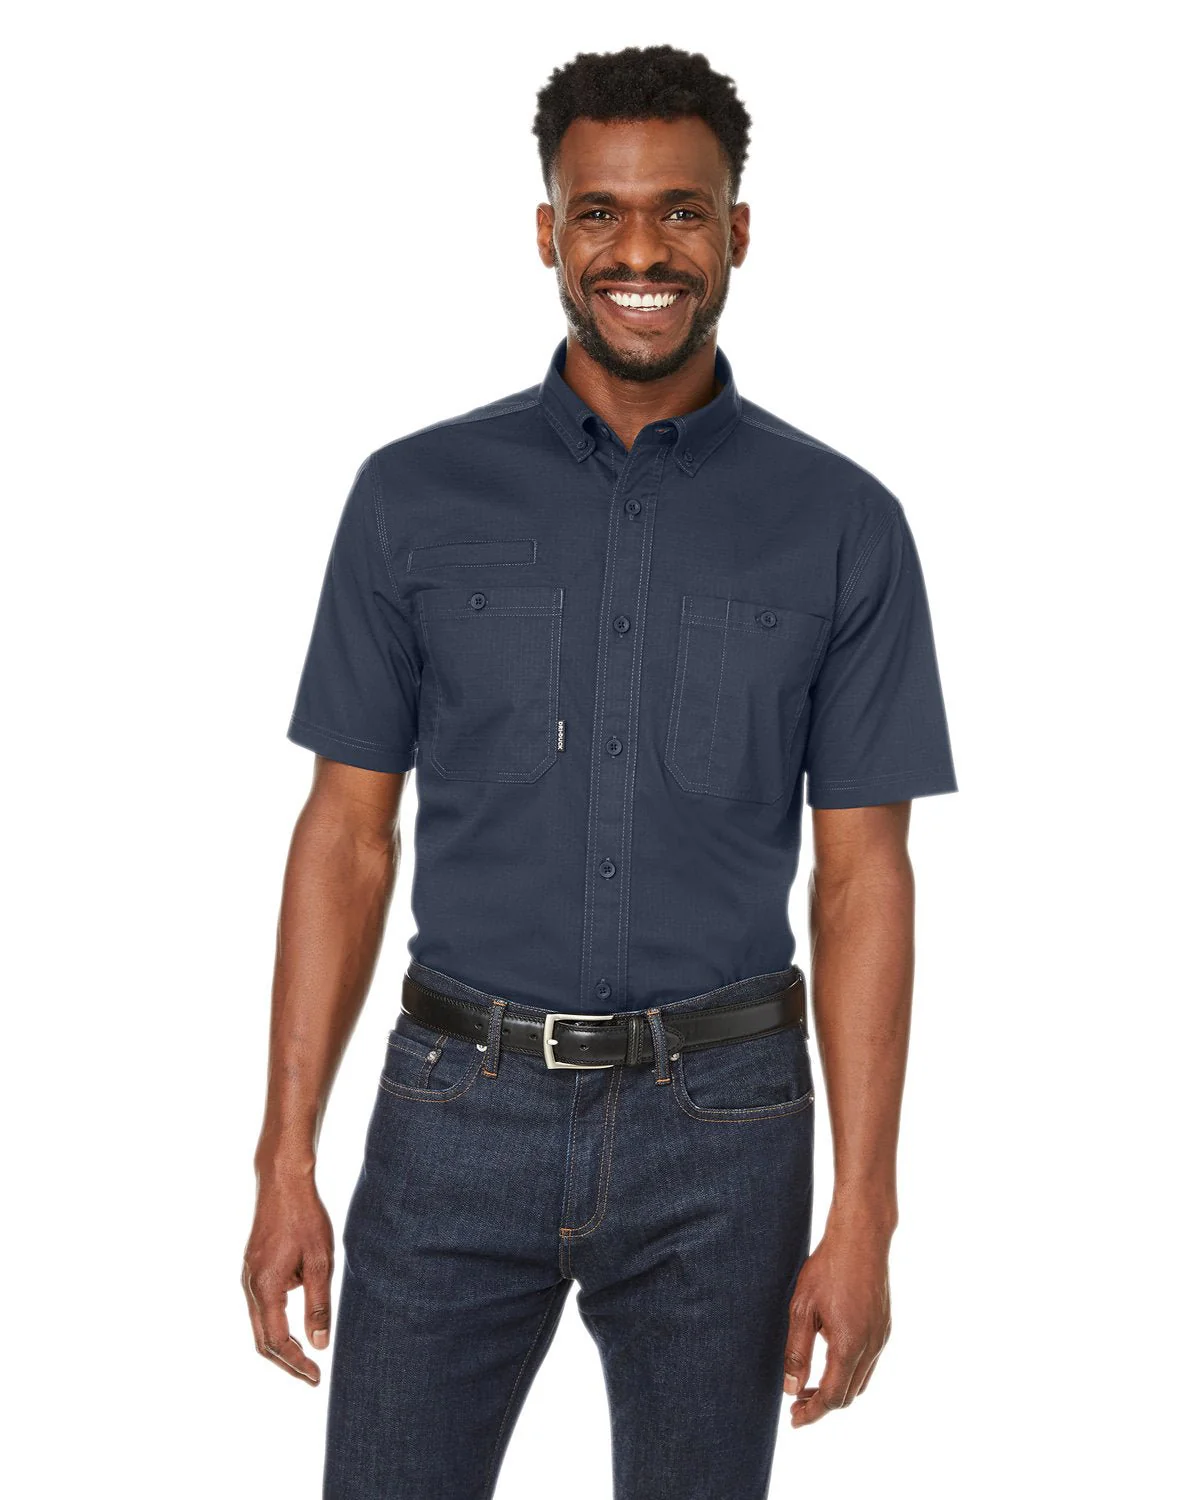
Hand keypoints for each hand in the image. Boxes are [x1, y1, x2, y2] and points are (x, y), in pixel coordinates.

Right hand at [242, 1177, 334, 1384]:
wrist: (282, 1183)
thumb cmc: (304, 1219)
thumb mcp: (319, 1262)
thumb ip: (318, 1304)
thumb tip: (318, 1345)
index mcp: (266, 1288)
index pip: (277, 1342)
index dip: (296, 1364)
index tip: (316, 1377)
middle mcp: (250, 1286)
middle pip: (262, 1340)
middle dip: (286, 1362)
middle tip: (310, 1375)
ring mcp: (248, 1276)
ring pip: (259, 1324)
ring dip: (281, 1344)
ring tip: (306, 1355)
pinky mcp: (252, 1267)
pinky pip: (261, 1306)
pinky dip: (276, 1323)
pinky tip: (297, 1321)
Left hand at [782, 1221, 892, 1426]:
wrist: (861, 1238)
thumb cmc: (827, 1268)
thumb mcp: (802, 1309)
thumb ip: (797, 1351)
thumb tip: (791, 1388)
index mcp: (849, 1345)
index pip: (831, 1396)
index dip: (812, 1412)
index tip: (794, 1419)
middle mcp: (871, 1347)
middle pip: (848, 1395)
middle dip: (822, 1404)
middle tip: (796, 1404)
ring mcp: (882, 1337)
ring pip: (861, 1381)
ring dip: (837, 1390)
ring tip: (810, 1386)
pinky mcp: (885, 1326)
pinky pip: (869, 1363)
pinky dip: (849, 1373)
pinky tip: (830, 1361)